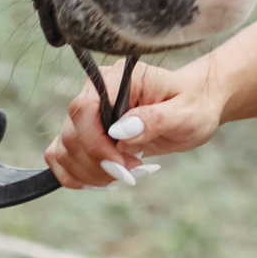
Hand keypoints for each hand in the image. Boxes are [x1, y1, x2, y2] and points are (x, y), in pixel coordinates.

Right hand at [42, 59, 216, 187]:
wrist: (196, 105)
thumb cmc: (193, 104)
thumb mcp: (185, 114)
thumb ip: (154, 119)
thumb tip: (120, 130)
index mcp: (118, 78)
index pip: (85, 109)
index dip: (97, 144)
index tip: (123, 167)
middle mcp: (97, 91)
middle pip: (72, 133)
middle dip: (99, 164)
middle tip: (131, 172)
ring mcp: (89, 112)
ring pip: (64, 148)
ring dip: (90, 173)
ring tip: (124, 175)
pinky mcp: (86, 132)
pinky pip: (60, 156)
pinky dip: (77, 175)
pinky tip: (104, 180)